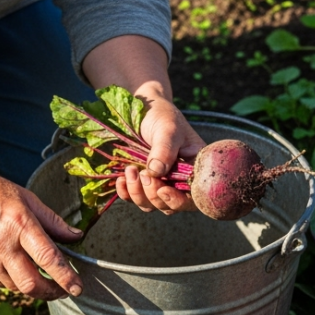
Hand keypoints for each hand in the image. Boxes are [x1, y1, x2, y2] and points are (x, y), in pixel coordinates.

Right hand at [0, 170, 83, 299]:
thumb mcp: (28, 198)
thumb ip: (53, 221)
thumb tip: (77, 237)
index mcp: (20, 225)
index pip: (47, 257)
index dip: (66, 277)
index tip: (78, 288)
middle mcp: (3, 246)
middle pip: (31, 284)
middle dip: (52, 292)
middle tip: (64, 290)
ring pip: (18, 288)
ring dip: (36, 289)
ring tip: (46, 280)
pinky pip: (4, 284)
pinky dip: (18, 283)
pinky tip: (24, 272)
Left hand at [116, 97, 205, 213]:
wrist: (144, 108)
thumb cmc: (162, 115)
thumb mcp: (168, 128)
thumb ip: (165, 149)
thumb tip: (157, 173)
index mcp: (194, 170)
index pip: (193, 197)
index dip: (179, 201)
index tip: (163, 189)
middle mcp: (179, 181)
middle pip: (169, 205)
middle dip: (154, 194)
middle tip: (142, 173)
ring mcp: (159, 183)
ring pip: (150, 204)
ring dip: (138, 193)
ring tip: (129, 170)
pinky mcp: (141, 183)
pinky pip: (133, 198)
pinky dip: (126, 193)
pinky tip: (120, 179)